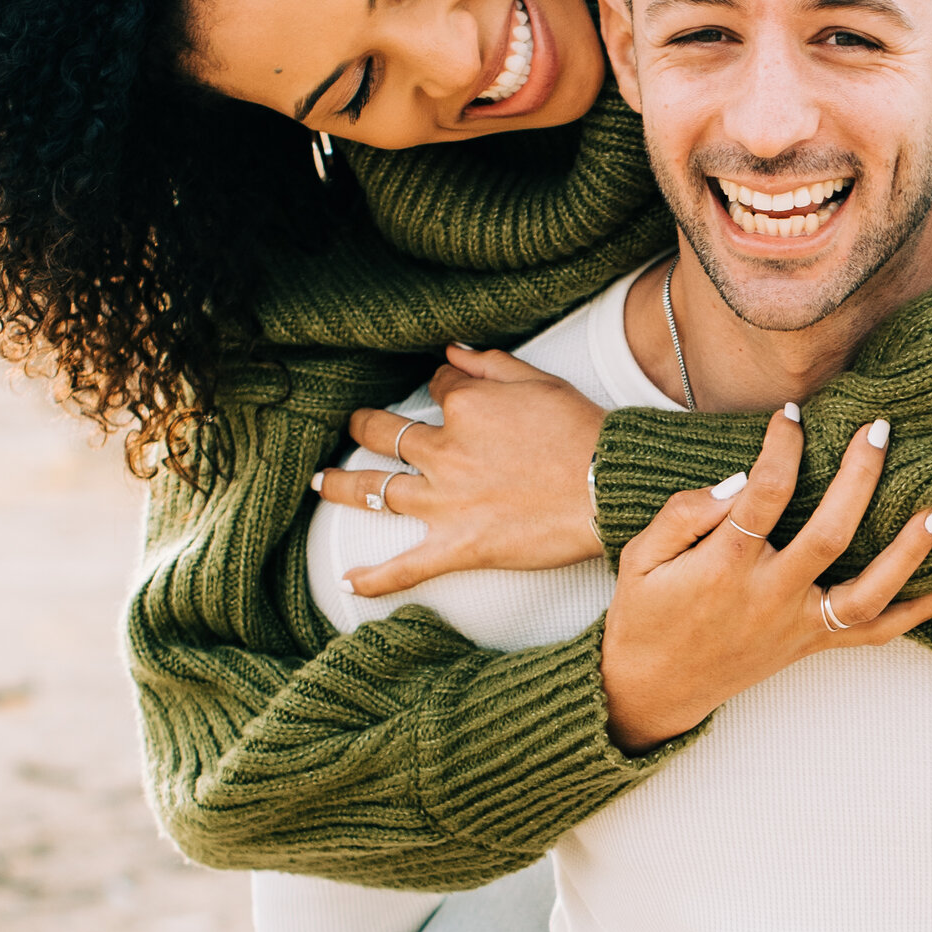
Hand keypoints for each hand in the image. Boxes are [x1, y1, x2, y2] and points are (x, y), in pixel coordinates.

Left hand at [313, 346, 602, 592]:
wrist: (609, 487)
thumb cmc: (584, 433)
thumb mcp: (540, 381)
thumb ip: (489, 362)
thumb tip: (449, 349)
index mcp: (464, 405)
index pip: (436, 385)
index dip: (441, 385)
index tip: (449, 391)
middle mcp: (444, 450)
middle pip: (386, 432)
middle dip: (366, 425)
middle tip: (356, 425)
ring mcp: (445, 500)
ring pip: (376, 490)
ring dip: (343, 485)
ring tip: (322, 482)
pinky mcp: (459, 545)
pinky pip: (407, 567)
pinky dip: (375, 578)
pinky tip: (348, 582)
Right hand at [602, 405, 931, 749]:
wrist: (654, 689)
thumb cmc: (646, 614)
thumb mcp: (642, 558)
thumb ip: (684, 514)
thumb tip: (736, 481)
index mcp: (725, 567)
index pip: (764, 494)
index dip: (781, 448)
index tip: (793, 415)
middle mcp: (771, 597)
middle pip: (831, 534)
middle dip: (860, 478)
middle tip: (880, 430)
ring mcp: (798, 626)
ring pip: (868, 592)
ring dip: (910, 551)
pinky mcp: (813, 646)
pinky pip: (874, 634)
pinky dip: (915, 613)